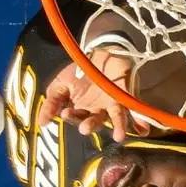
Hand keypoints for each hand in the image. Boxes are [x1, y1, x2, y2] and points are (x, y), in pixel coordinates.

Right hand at [34, 55, 152, 143]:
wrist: (101, 50)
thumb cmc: (81, 69)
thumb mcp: (61, 83)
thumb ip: (51, 101)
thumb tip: (41, 123)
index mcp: (81, 109)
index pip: (75, 117)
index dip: (70, 116)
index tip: (64, 113)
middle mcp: (97, 110)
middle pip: (94, 121)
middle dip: (89, 125)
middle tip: (85, 127)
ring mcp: (113, 105)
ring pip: (114, 118)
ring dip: (116, 127)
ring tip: (118, 136)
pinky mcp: (127, 96)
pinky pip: (133, 110)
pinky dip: (139, 122)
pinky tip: (143, 130)